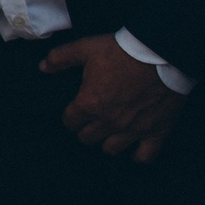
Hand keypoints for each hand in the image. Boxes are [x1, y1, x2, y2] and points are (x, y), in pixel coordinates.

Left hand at [43, 35, 184, 160]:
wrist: (161, 53)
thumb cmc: (121, 50)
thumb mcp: (85, 47)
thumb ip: (61, 58)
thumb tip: (43, 67)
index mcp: (89, 104)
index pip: (70, 122)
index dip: (70, 117)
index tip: (75, 111)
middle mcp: (108, 121)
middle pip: (87, 138)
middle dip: (86, 130)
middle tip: (92, 120)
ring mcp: (133, 130)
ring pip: (111, 149)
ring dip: (107, 142)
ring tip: (110, 132)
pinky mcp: (157, 132)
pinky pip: (144, 156)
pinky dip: (138, 155)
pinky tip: (135, 147)